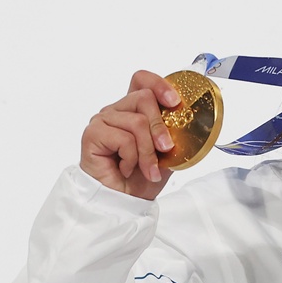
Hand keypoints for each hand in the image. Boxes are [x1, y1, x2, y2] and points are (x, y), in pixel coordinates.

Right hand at [80, 70, 179, 199]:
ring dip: (147, 151)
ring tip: (148, 169)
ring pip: (137, 121)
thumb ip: (173, 131)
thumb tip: (189, 119)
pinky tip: (126, 168)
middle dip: (160, 128)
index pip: (142, 80)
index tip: (175, 102)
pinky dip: (132, 158)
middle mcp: (116, 110)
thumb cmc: (142, 177)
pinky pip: (123, 138)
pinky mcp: (92, 134)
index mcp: (133, 109)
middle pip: (144, 97)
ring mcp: (102, 120)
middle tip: (166, 150)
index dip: (159, 84)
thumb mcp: (167, 151)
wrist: (125, 202)